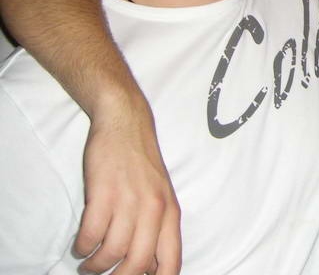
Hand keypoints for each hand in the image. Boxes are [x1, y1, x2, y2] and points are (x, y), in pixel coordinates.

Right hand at [75, 95, 180, 274]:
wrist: (126, 124)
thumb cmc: (142, 164)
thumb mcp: (161, 196)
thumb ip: (158, 229)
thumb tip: (151, 267)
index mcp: (171, 213)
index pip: (171, 262)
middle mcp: (154, 209)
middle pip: (138, 264)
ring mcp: (129, 200)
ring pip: (112, 252)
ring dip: (96, 265)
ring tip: (89, 263)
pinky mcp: (105, 192)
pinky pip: (91, 234)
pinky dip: (83, 246)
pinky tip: (82, 244)